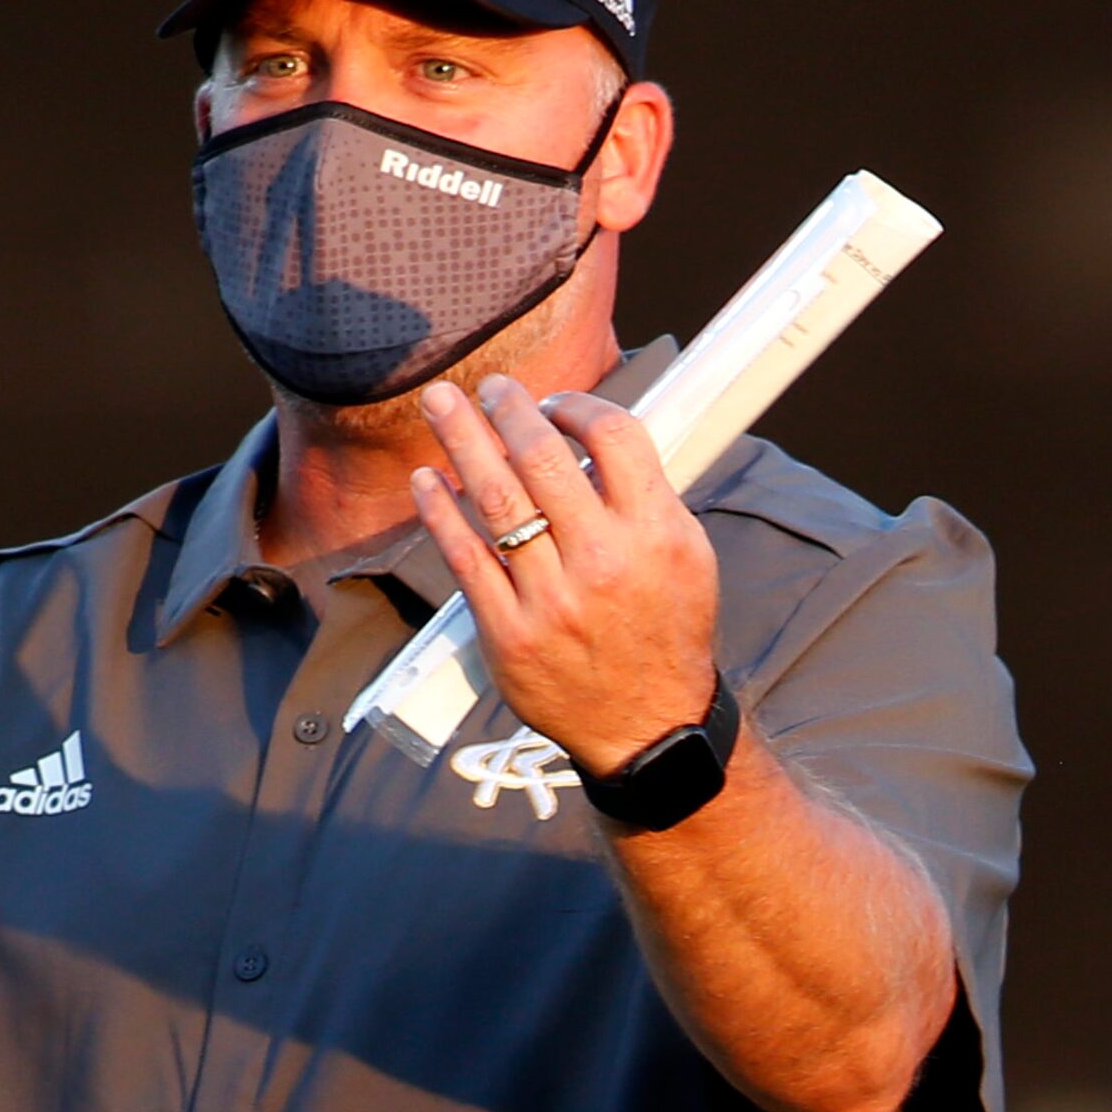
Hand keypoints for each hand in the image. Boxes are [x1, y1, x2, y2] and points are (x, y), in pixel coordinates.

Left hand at [408, 377, 717, 778]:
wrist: (649, 727)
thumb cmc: (664, 631)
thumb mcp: (686, 556)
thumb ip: (644, 497)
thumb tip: (587, 438)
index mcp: (656, 534)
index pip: (615, 438)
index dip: (577, 407)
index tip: (552, 404)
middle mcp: (605, 562)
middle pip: (543, 460)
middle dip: (507, 411)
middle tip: (485, 385)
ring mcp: (552, 599)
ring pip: (496, 502)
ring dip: (462, 443)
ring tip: (440, 404)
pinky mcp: (509, 634)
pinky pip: (465, 560)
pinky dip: (440, 513)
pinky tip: (425, 481)